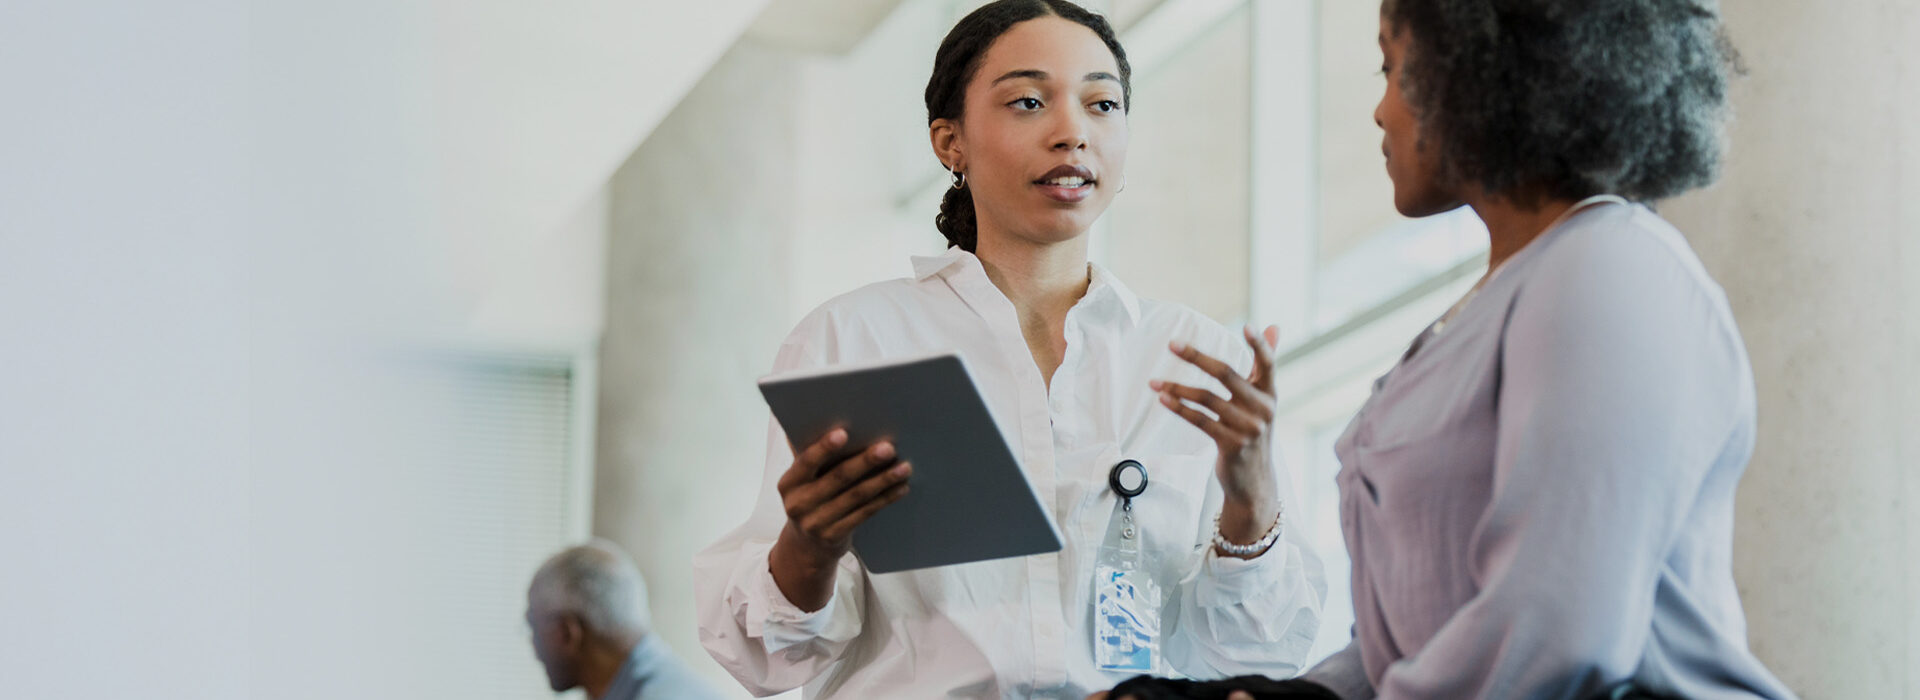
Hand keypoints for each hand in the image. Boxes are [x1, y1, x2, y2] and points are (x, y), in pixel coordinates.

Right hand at [769, 428, 911, 610]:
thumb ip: (809, 452)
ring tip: (904, 467)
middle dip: (865, 461)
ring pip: (856, 497)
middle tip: (888, 447)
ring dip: (883, 480)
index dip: (824, 447)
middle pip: (837, 479)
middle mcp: (798, 504)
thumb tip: (821, 414)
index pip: (806, 462)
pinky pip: (865, 513)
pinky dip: (885, 499)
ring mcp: (816, 523)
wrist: (806, 546)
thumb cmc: (809, 497)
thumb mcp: (802, 478)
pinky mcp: (835, 537)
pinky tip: (901, 487)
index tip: (844, 432)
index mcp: (789, 482)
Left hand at [1152, 325, 1282, 550]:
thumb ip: (1264, 364)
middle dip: (1196, 357)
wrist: (1254, 482)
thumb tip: (1272, 326)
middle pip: (1226, 374)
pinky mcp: (1232, 445)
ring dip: (1177, 387)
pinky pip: (1200, 420)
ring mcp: (1248, 428)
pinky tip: (1163, 398)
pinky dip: (1179, 408)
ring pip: (1206, 398)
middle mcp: (1263, 409)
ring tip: (1154, 381)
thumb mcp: (1263, 400)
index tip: (1247, 326)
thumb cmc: (1254, 433)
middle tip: (1171, 344)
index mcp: (1271, 394)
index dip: (1259, 345)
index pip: (1268, 363)